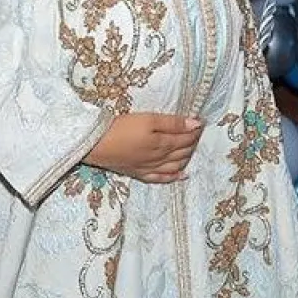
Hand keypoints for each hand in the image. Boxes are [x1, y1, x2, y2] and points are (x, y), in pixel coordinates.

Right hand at [85, 112, 203, 183]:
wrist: (96, 144)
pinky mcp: (139, 173)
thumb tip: (196, 124)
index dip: (195, 131)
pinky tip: (182, 175)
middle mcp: (160, 159)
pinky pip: (161, 178)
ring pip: (175, 166)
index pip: (186, 138)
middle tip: (196, 133)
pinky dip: (174, 177)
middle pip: (182, 152)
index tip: (201, 122)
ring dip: (186, 157)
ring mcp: (150, 168)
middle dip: (192, 142)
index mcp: (163, 144)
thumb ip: (173, 123)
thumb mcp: (148, 119)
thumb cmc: (122, 128)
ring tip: (191, 149)